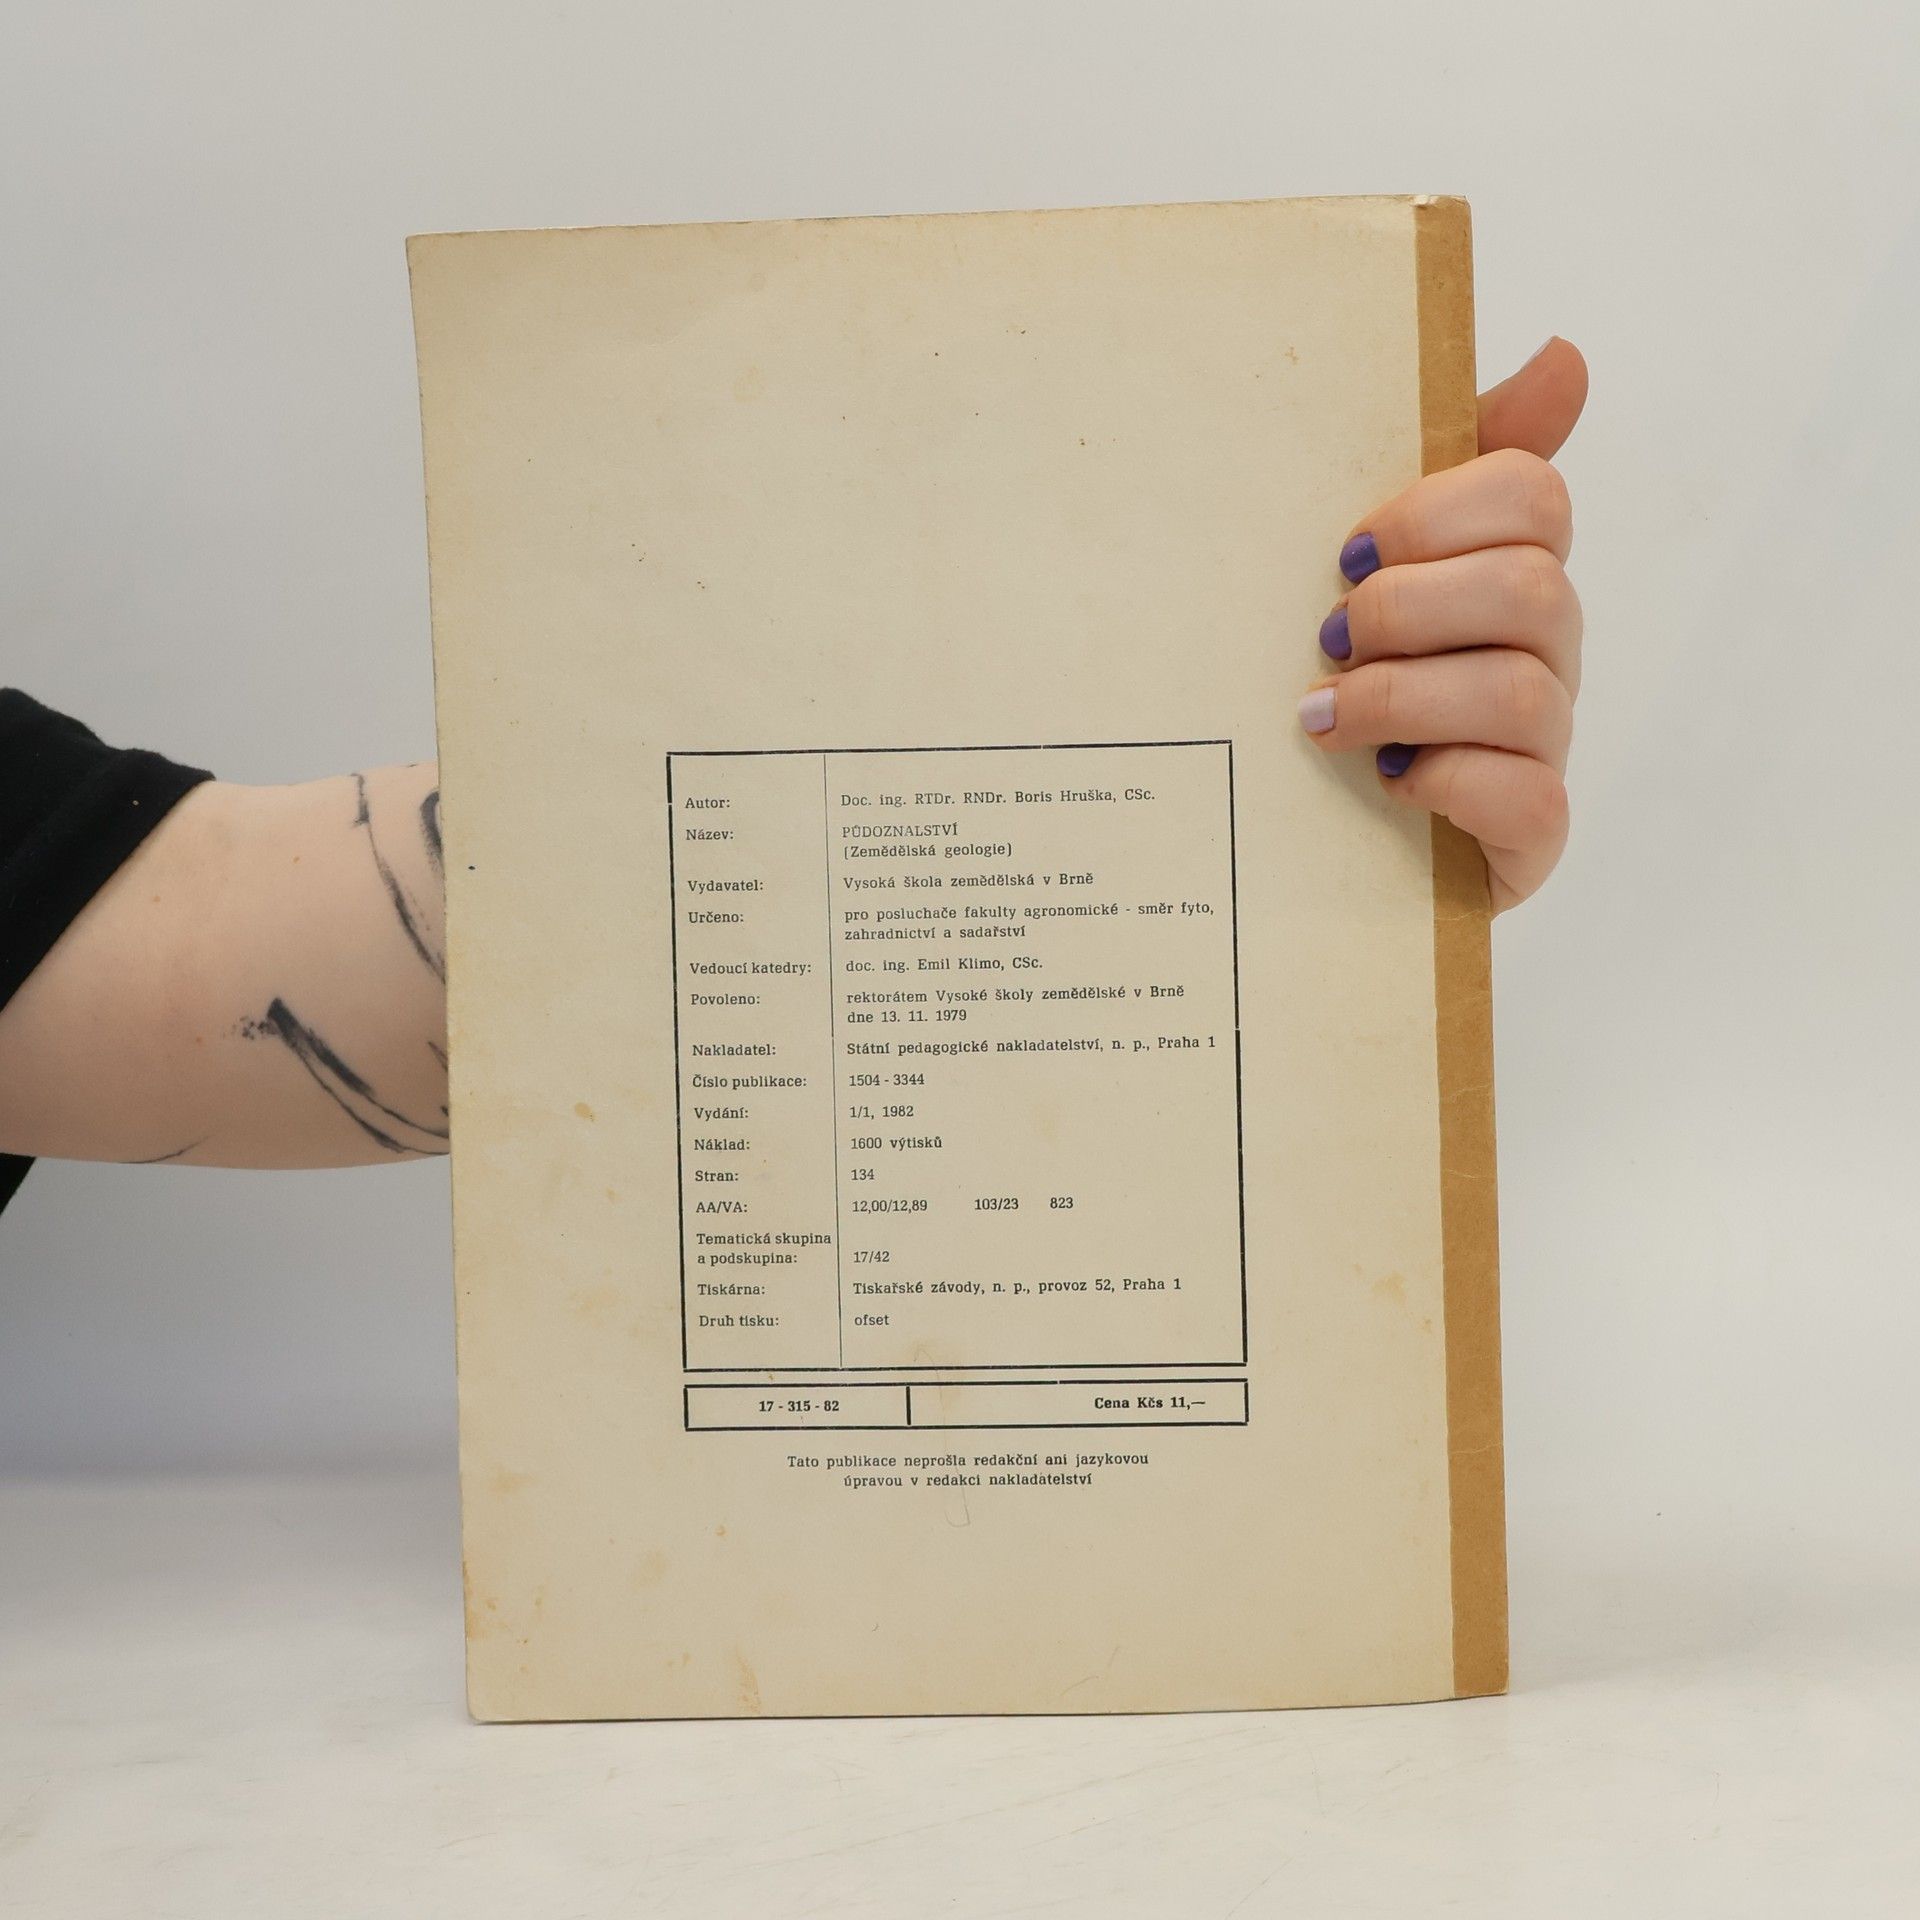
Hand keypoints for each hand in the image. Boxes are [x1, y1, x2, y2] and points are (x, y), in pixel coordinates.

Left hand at [1297, 338, 1588, 910]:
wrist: (1318, 836)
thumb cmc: (1350, 681)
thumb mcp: (1374, 566)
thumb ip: (1451, 464)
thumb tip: (1567, 356)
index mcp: (1510, 572)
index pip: (1532, 495)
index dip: (1438, 513)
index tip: (1350, 550)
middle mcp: (1544, 654)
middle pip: (1528, 588)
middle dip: (1406, 609)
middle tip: (1328, 640)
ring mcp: (1545, 747)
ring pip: (1518, 694)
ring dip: (1403, 699)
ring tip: (1324, 718)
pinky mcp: (1530, 835)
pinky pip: (1527, 796)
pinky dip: (1449, 782)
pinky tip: (1391, 781)